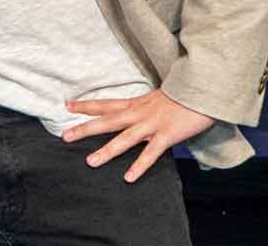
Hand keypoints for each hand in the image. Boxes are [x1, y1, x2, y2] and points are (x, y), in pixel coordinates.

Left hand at [63, 88, 212, 182]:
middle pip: (106, 121)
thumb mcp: (158, 97)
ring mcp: (151, 124)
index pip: (105, 104)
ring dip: (106, 151)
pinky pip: (150, 153)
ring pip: (123, 139)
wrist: (202, 90)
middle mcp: (138, 113)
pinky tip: (128, 177)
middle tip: (64, 136)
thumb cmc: (182, 93)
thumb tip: (139, 110)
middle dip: (84, 128)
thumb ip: (146, 105)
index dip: (86, 105)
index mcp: (136, 103)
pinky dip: (139, 166)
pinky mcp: (167, 135)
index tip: (67, 106)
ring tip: (90, 162)